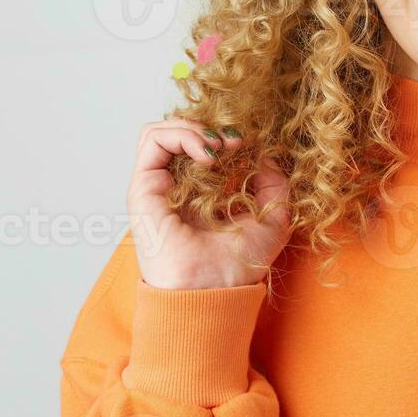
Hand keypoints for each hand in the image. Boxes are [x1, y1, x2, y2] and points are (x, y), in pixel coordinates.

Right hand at [126, 118, 291, 288]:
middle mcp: (174, 188)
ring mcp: (156, 186)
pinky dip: (181, 134)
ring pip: (161, 131)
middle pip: (180, 134)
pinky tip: (208, 154)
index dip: (224, 135)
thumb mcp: (274, 217)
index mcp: (199, 194)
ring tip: (218, 146)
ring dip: (194, 127)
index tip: (247, 145)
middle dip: (210, 127)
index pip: (201, 145)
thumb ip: (274, 184)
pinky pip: (152, 140)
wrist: (215, 289)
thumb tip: (265, 155)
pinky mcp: (143, 187)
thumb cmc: (241, 264)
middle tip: (235, 142)